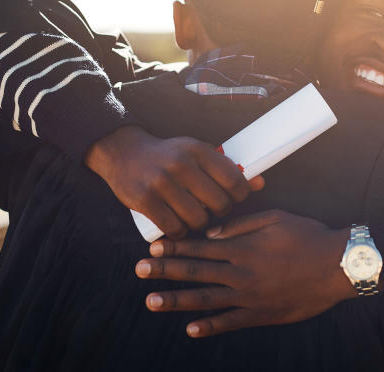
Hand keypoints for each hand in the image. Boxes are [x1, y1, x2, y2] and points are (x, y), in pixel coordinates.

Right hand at [85, 126, 263, 238]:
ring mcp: (161, 183)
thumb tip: (260, 183)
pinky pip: (174, 229)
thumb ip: (227, 168)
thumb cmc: (169, 155)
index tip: (231, 199)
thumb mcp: (198, 153)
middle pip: (219, 204)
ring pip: (198, 220)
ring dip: (200, 225)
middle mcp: (182, 164)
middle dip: (220, 212)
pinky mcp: (144, 200)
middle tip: (212, 211)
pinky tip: (179, 227)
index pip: (235, 181)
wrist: (123, 152)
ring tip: (195, 219)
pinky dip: (180, 233)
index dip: (239, 196)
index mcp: (198, 150)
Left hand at [134, 209, 355, 337]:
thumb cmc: (308, 236)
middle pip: (195, 271)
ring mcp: (250, 296)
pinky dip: (210, 327)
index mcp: (242, 247)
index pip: (200, 245)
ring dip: (176, 300)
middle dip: (164, 270)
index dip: (174, 246)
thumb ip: (240, 225)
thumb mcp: (274, 218)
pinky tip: (189, 329)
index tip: (152, 246)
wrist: (338, 266)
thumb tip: (210, 231)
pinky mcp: (262, 314)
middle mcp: (240, 272)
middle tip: (138, 270)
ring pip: (205, 299)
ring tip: (151, 301)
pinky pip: (231, 322)